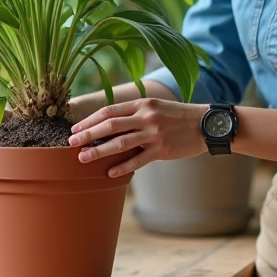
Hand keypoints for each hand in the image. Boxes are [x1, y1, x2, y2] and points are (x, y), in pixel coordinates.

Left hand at [68, 98, 207, 176]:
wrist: (206, 125)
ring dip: (99, 151)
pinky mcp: (162, 150)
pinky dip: (122, 166)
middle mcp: (146, 117)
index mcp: (142, 104)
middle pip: (110, 125)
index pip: (109, 111)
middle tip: (70, 143)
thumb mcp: (156, 106)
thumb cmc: (177, 117)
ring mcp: (154, 134)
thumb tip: (109, 122)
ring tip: (83, 158)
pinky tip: (109, 172)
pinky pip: (138, 160)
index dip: (90, 120)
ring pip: (120, 142)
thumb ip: (134, 112)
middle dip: (88, 134)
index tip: (75, 129)